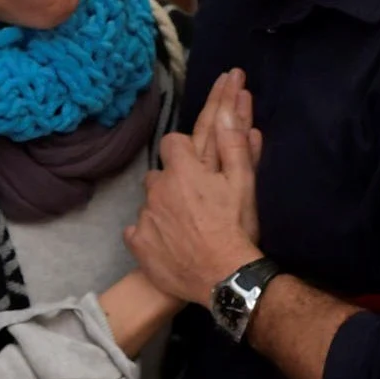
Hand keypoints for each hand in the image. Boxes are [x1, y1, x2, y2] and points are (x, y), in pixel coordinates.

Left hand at [126, 102, 262, 308]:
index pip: (172, 142)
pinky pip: (137, 231)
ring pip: (149, 202)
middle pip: (160, 174)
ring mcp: (143, 216)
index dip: (185, 153)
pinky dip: (150, 235)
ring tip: (185, 226)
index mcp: (181, 170)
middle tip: (196, 202)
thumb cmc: (236, 227)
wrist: (224, 277)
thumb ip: (233, 141)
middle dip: (174, 183)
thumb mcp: (243, 182)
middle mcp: (156, 188)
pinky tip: (168, 244)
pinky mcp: (136, 242)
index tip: (198, 168)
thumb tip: (234, 101)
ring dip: (162, 208)